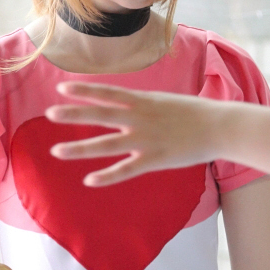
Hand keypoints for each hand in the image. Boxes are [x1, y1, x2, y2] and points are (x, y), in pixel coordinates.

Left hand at [46, 81, 224, 184]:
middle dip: (74, 114)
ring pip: (107, 145)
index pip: (108, 92)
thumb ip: (142, 104)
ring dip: (80, 148)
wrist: (220, 126)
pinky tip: (89, 180)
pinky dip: (107, 176)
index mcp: (143, 101)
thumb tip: (125, 104)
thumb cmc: (194, 113)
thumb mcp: (164, 101)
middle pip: (101, 115)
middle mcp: (141, 118)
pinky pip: (127, 169)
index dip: (84, 90)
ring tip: (57, 150)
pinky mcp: (155, 159)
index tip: (61, 88)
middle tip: (49, 113)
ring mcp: (146, 139)